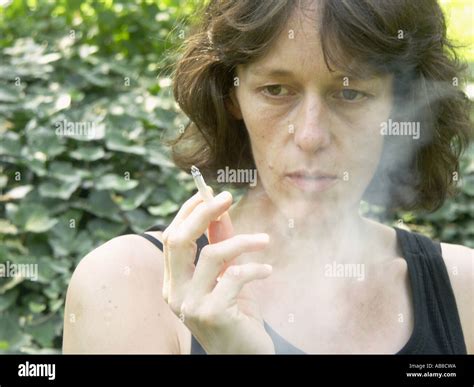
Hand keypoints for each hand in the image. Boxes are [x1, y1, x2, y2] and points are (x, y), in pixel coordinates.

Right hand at [162, 189, 274, 353]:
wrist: (245, 355)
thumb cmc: (236, 315)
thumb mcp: (227, 275)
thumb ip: (221, 245)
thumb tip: (220, 211)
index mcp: (174, 282)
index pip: (172, 237)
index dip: (188, 212)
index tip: (208, 193)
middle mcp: (174, 293)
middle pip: (180, 240)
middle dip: (203, 213)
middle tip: (226, 196)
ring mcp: (189, 304)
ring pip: (211, 254)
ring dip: (243, 242)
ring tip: (265, 241)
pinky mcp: (210, 313)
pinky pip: (234, 276)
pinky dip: (254, 268)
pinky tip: (267, 271)